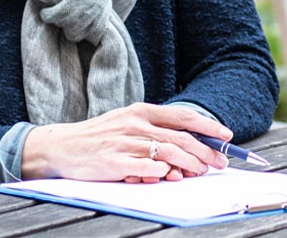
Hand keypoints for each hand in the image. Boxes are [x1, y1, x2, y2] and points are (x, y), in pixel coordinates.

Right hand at [20, 102, 233, 182]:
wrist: (60, 146)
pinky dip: (159, 172)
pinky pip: (142, 167)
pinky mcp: (111, 161)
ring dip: (188, 164)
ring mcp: (123, 142)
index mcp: (141, 112)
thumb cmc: (98, 137)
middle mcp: (135, 124)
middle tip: (219, 162)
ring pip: (166, 152)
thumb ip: (154, 131)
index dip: (208, 126)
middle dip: (205, 151)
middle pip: (179, 138)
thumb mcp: (127, 123)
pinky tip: (169, 175)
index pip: (183, 117)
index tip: (226, 135)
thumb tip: (188, 145)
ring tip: (200, 172)